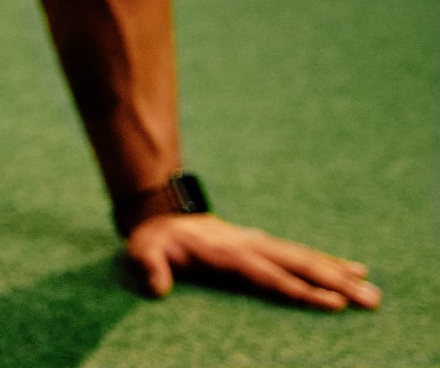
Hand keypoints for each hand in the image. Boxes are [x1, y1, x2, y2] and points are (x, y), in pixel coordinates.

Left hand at [125, 213, 380, 310]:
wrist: (160, 212)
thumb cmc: (153, 240)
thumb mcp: (142, 251)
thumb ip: (149, 268)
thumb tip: (157, 288)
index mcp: (228, 254)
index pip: (270, 277)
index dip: (300, 291)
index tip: (332, 303)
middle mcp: (250, 246)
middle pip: (299, 266)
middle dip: (336, 284)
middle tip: (371, 300)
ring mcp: (258, 242)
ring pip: (306, 259)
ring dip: (339, 274)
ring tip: (371, 289)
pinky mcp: (262, 243)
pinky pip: (299, 253)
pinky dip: (326, 261)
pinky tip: (351, 270)